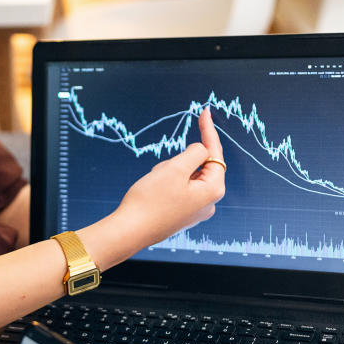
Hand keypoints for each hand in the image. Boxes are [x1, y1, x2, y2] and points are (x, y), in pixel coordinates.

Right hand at [102, 107, 225, 256]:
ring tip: (153, 184)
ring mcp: (195, 211)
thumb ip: (194, 153)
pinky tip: (152, 192)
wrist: (128, 231)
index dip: (208, 131)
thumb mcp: (174, 169)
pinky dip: (166, 184)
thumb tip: (201, 150)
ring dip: (170, 172)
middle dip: (179, 161)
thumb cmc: (150, 200)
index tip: (204, 112)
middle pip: (198, 166)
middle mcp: (209, 203)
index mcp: (212, 190)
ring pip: (186, 177)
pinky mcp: (182, 215)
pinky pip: (178, 189)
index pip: (214, 153)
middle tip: (160, 170)